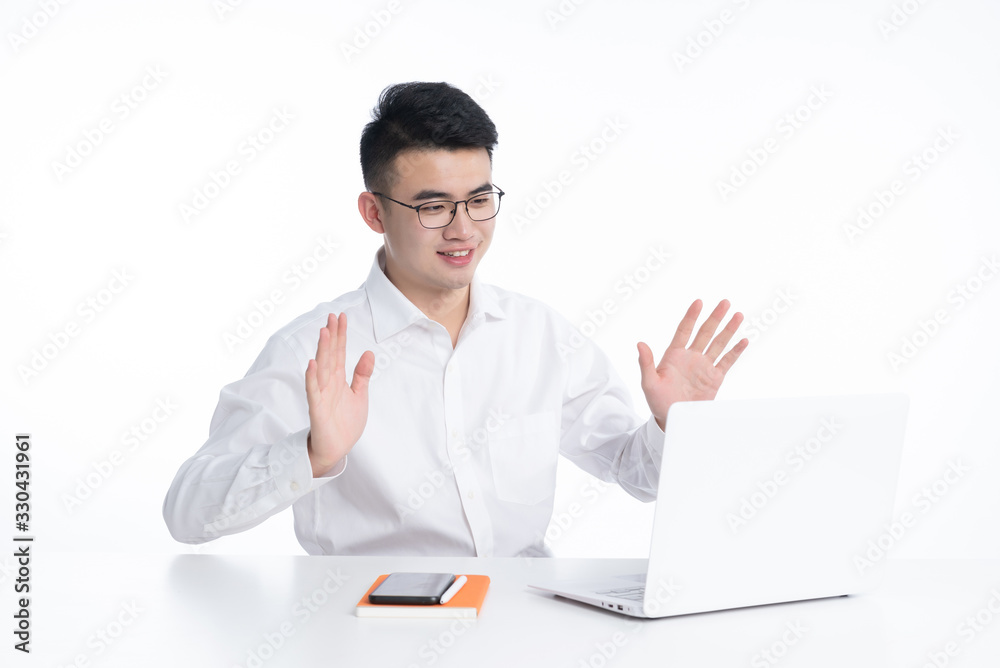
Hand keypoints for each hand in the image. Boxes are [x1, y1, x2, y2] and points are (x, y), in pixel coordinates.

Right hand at [305, 313, 374, 476]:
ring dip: (322, 351)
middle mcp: (328, 384)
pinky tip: (312, 364)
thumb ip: (362, 375)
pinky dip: (312, 378)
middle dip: (331, 337)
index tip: (340, 317)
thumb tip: (368, 352)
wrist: (336, 449)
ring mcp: (321, 396)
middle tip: (331, 317)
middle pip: (330, 356)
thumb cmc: (345, 424)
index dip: (340, 335)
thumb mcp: (359, 395)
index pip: (339, 352)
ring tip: (323, 332)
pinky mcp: (317, 410)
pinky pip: (313, 392)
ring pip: (322, 369)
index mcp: (338, 380)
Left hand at [637, 299, 747, 429]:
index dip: (691, 316)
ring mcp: (704, 366)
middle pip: (705, 332)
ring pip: (718, 343)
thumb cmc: (657, 401)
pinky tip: (744, 340)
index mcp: (674, 355)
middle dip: (715, 317)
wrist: (672, 419)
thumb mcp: (649, 383)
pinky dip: (735, 351)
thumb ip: (646, 363)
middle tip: (725, 302)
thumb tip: (640, 344)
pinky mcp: (714, 378)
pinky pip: (727, 361)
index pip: (684, 330)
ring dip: (728, 330)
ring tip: (738, 315)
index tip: (698, 302)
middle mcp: (691, 357)